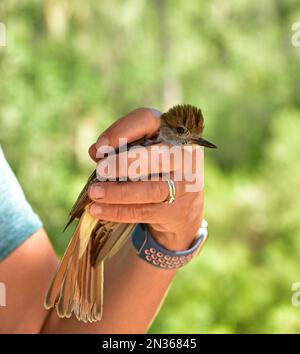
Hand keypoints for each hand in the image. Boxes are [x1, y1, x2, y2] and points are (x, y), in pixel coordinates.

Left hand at [87, 108, 204, 250]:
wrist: (185, 206)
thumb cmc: (156, 170)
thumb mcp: (145, 151)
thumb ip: (122, 147)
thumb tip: (96, 152)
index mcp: (171, 131)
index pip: (148, 120)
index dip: (122, 130)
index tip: (100, 147)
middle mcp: (183, 155)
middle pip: (156, 156)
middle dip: (124, 163)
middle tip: (100, 171)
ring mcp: (184, 185)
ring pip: (150, 189)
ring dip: (118, 192)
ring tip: (94, 193)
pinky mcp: (177, 210)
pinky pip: (145, 211)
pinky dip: (119, 211)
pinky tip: (99, 210)